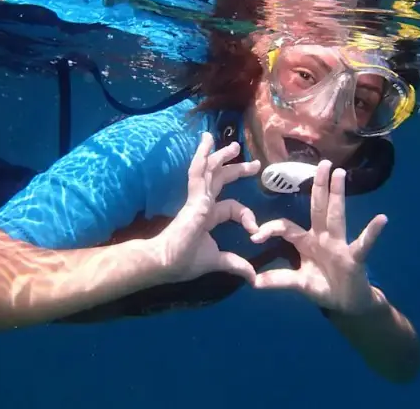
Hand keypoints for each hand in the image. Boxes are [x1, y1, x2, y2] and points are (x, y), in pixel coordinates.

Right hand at [156, 132, 261, 283]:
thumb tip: (254, 278)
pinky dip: (203, 156)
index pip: (231, 207)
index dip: (246, 216)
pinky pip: (198, 172)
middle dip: (237, 170)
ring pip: (211, 170)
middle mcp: (203, 204)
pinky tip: (207, 141)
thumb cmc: (185, 261)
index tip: (254, 230)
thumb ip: (235, 265)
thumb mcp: (217, 261)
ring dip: (221, 156)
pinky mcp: (194, 197)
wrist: (164, 261)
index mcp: (208, 216)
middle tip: (254, 164)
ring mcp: (197, 199)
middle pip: (221, 180)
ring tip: (234, 144)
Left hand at [250, 160, 387, 314]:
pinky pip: (363, 243)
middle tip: (320, 162)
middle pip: (318, 207)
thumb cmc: (323, 287)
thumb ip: (278, 280)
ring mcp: (340, 244)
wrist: (347, 304)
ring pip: (337, 216)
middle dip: (318, 186)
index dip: (271, 229)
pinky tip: (381, 219)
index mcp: (306, 241)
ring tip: (339, 173)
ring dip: (337, 195)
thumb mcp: (298, 283)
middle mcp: (323, 237)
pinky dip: (372, 232)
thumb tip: (252, 282)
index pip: (286, 227)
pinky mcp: (355, 257)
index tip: (255, 237)